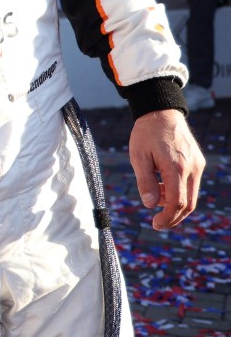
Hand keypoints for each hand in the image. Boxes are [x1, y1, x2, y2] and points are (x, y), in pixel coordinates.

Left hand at [129, 107, 204, 229]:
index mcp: (176, 167)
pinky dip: (179, 191)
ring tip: (156, 193)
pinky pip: (191, 184)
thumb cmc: (146, 133)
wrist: (162, 112)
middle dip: (173, 217)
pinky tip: (163, 184)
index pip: (177, 202)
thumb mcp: (138, 156)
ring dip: (175, 202)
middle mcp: (192, 168)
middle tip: (157, 222)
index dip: (167, 218)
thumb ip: (145, 181)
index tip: (155, 224)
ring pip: (191, 195)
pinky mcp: (198, 162)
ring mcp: (198, 165)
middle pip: (189, 204)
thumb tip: (150, 205)